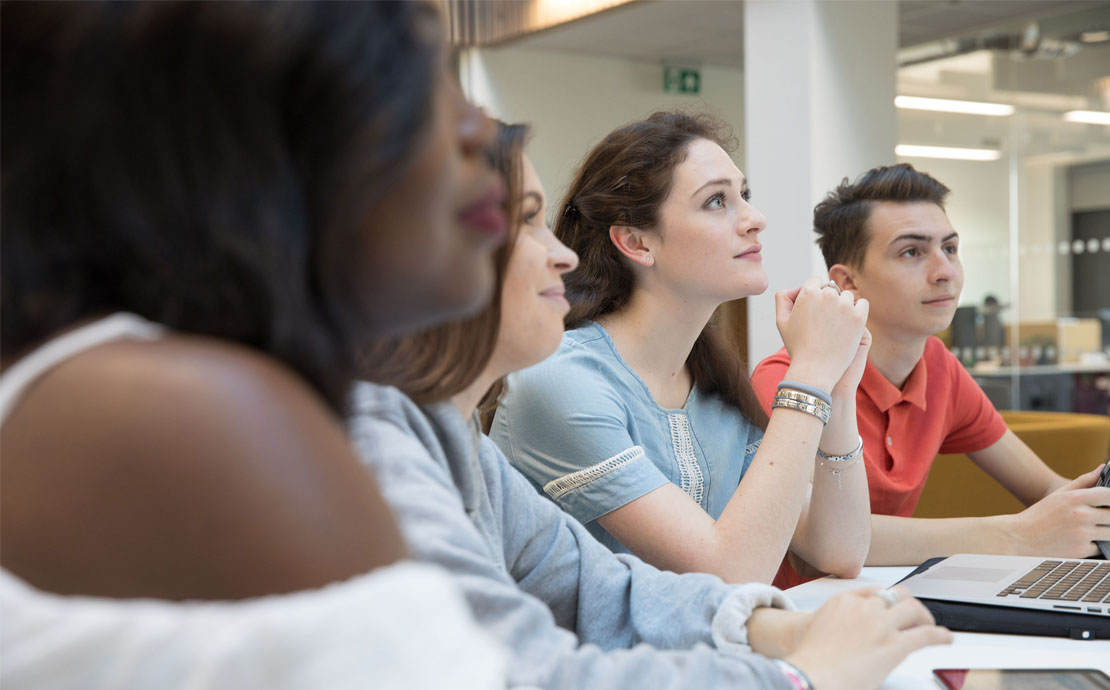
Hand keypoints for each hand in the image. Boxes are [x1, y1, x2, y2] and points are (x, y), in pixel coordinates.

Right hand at [776, 277, 868, 391]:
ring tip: (835, 325)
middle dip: (828, 301)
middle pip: (831, 288)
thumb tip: (797, 288)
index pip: (815, 281)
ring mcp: (844, 305)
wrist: (815, 369)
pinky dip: (858, 310)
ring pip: (847, 296)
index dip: (813, 294)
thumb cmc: (797, 346)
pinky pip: (863, 304)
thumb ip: (784, 298)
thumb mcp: (781, 321)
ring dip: (843, 305)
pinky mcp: (859, 317)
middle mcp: (827, 295)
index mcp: (808, 293)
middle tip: (824, 321)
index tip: (813, 309)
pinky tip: (850, 323)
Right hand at [784, 587, 951, 689]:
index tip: (892, 605)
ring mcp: (880, 625)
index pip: (873, 590)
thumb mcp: (817, 629)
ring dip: (925, 617)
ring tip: (930, 626)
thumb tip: (849, 636)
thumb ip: (835, 624)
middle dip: (907, 603)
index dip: (887, 599)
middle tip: (913, 615)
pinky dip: (940, 635)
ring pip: (913, 608)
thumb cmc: (811, 660)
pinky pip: (925, 635)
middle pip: (896, 594)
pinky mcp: (894, 646)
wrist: (811, 674)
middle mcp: (864, 608)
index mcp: (843, 602)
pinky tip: (946, 639)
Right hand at [1007, 464, 1109, 557]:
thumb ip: (1084, 481)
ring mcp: (1082, 534)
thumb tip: (1103, 469)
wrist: (1019, 538)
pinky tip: (1082, 542)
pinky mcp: (1081, 550)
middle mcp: (1081, 515)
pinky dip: (1095, 545)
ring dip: (1106, 532)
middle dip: (1108, 518)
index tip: (1108, 504)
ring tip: (1094, 530)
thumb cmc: (1039, 515)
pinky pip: (1100, 548)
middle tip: (1101, 519)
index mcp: (1076, 498)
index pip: (1109, 495)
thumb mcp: (1059, 494)